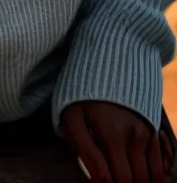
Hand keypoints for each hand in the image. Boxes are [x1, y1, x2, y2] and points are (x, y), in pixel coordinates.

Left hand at [59, 100, 174, 182]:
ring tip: (128, 180)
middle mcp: (133, 137)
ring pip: (151, 176)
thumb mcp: (72, 116)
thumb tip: (97, 179)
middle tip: (114, 181)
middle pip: (133, 180)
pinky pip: (162, 162)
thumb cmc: (82, 93)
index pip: (113, 178)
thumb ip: (83, 149)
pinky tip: (145, 177)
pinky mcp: (155, 129)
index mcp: (110, 135)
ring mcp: (147, 133)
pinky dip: (156, 175)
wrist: (107, 63)